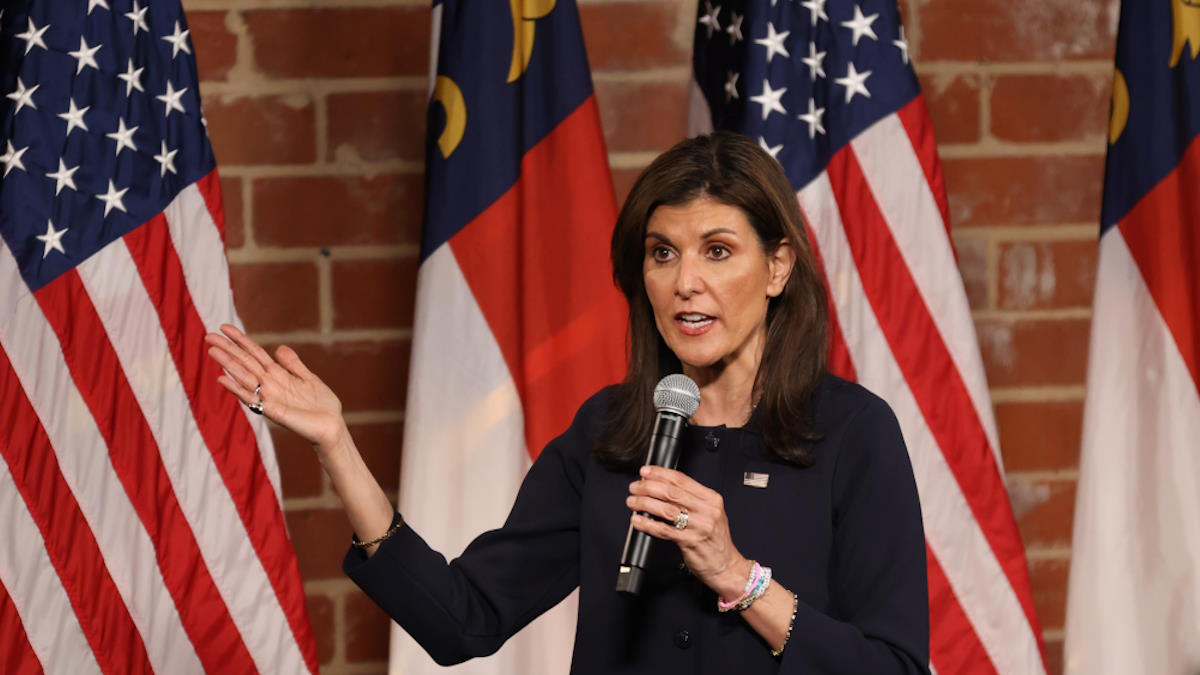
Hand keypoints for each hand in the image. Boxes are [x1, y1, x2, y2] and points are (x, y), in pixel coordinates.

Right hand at [204, 324, 346, 451]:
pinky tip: (222, 379)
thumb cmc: (321, 405)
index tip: (225, 327)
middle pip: (245, 363)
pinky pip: (251, 398)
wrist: (332, 426)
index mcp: (278, 375)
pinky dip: (236, 388)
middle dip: (228, 349)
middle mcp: (269, 385)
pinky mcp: (273, 411)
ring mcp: (269, 398)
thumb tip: (278, 348)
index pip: (255, 353)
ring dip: (228, 364)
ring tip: (212, 351)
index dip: (241, 340)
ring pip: (244, 377)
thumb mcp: (308, 378)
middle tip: (208, 335)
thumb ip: (293, 364)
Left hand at [626, 465, 750, 597]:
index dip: (660, 474)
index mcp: (711, 499)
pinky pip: (664, 530)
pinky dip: (648, 524)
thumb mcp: (710, 513)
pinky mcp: (691, 542)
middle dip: (648, 487)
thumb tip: (661, 486)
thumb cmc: (714, 540)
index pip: (682, 479)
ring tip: (632, 501)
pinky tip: (638, 520)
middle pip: (672, 493)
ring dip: (645, 503)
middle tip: (635, 487)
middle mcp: (707, 511)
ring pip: (666, 510)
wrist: (726, 565)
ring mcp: (700, 526)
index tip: (645, 471)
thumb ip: (690, 500)